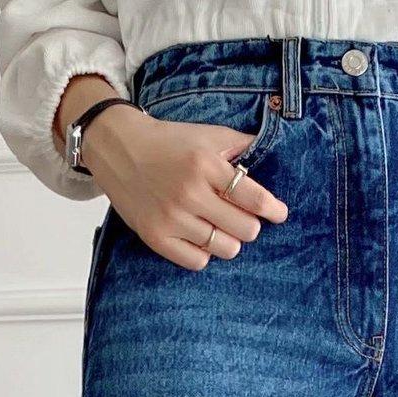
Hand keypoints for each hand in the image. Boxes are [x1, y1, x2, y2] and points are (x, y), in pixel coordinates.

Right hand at [79, 105, 289, 271]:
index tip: (279, 214)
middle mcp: (189, 193)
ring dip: (229, 240)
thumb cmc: (167, 142)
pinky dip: (205, 253)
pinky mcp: (155, 237)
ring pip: (225, 248)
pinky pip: (197, 261)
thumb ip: (241, 144)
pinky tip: (200, 237)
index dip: (272, 209)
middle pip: (244, 229)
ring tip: (220, 227)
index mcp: (205, 165)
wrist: (118, 148)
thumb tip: (275, 150)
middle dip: (250, 225)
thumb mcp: (206, 134)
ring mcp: (171, 218)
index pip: (252, 197)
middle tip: (242, 217)